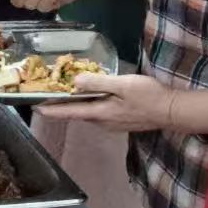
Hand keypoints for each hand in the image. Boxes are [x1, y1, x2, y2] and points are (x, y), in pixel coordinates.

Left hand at [36, 73, 172, 129]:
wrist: (172, 111)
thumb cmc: (148, 96)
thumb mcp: (122, 84)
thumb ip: (98, 83)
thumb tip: (75, 82)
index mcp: (100, 113)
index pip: (69, 112)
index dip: (51, 110)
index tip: (35, 109)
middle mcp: (102, 122)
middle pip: (77, 114)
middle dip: (62, 106)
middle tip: (48, 96)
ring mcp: (112, 124)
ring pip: (88, 114)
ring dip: (77, 106)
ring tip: (66, 94)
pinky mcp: (121, 122)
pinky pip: (99, 114)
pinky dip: (91, 106)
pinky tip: (93, 98)